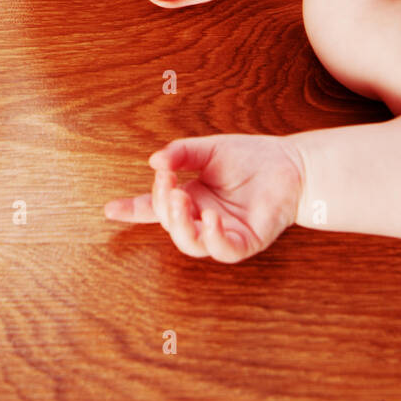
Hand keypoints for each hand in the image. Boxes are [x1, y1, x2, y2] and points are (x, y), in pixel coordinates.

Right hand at [105, 134, 305, 262]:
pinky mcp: (246, 242)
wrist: (290, 164)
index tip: (109, 209)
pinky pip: (223, 250)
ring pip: (191, 244)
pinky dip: (213, 238)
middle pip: (169, 224)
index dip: (133, 209)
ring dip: (180, 224)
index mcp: (191, 198)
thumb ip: (181, 154)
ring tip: (182, 198)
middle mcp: (203, 219)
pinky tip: (211, 218)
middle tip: (168, 182)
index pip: (156, 208)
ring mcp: (223, 233)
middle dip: (161, 205)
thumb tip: (153, 162)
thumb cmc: (251, 158)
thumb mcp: (209, 150)